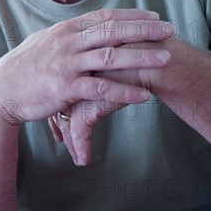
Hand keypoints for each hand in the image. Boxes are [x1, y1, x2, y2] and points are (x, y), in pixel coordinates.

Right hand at [0, 8, 172, 125]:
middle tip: (169, 30)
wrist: (2, 88)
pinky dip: (123, 92)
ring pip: (110, 57)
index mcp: (68, 29)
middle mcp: (69, 42)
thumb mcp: (48, 41)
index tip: (155, 17)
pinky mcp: (64, 87)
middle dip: (143, 30)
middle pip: (112, 31)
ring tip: (165, 58)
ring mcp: (67, 64)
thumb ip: (71, 34)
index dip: (132, 16)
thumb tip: (90, 26)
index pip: (106, 17)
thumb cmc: (27, 65)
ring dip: (140, 58)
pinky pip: (100, 89)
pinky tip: (143, 95)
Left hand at [49, 40, 173, 165]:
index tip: (58, 114)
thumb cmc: (142, 51)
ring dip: (70, 140)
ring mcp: (79, 89)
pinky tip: (84, 159)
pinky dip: (81, 147)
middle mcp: (73, 73)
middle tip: (59, 137)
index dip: (59, 101)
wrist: (153, 54)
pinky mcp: (89, 104)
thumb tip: (111, 66)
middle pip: (58, 102)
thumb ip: (110, 60)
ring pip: (66, 119)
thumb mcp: (120, 54)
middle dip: (57, 121)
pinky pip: (79, 130)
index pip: (61, 82)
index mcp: (77, 57)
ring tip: (76, 156)